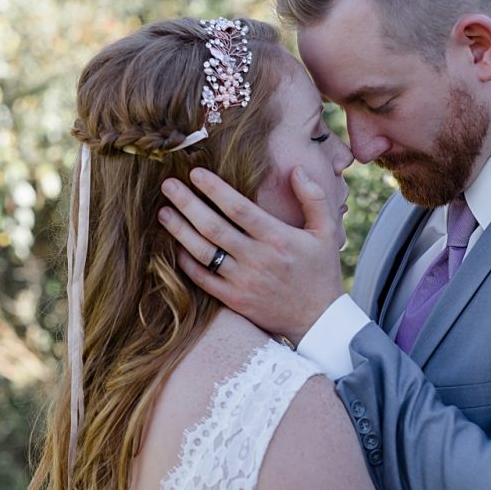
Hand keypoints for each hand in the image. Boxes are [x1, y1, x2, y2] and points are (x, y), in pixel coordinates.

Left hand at [159, 168, 342, 341]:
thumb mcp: (327, 232)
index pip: (238, 208)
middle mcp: (257, 258)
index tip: (195, 173)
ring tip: (163, 212)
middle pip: (213, 227)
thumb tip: (296, 169)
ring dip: (179, 231)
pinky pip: (202, 279)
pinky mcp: (233, 299)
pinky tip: (173, 246)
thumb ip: (314, 198)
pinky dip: (185, 263)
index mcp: (277, 237)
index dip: (214, 189)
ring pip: (203, 252)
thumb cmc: (321, 271)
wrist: (318, 320)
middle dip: (187, 203)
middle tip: (168, 186)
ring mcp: (242, 281)